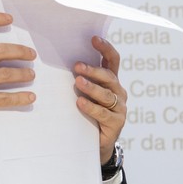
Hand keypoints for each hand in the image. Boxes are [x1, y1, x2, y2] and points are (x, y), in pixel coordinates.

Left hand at [73, 36, 126, 164]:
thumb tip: (62, 62)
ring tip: (78, 82)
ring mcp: (119, 107)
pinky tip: (80, 103)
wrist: (96, 144)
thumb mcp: (85, 94)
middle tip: (77, 66)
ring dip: (91, 87)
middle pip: (108, 76)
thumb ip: (81, 79)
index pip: (112, 61)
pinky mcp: (117, 123)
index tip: (94, 38)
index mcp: (111, 81)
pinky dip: (91, 107)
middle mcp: (118, 92)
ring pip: (106, 94)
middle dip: (93, 70)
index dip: (105, 48)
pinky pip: (103, 113)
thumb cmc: (87, 114)